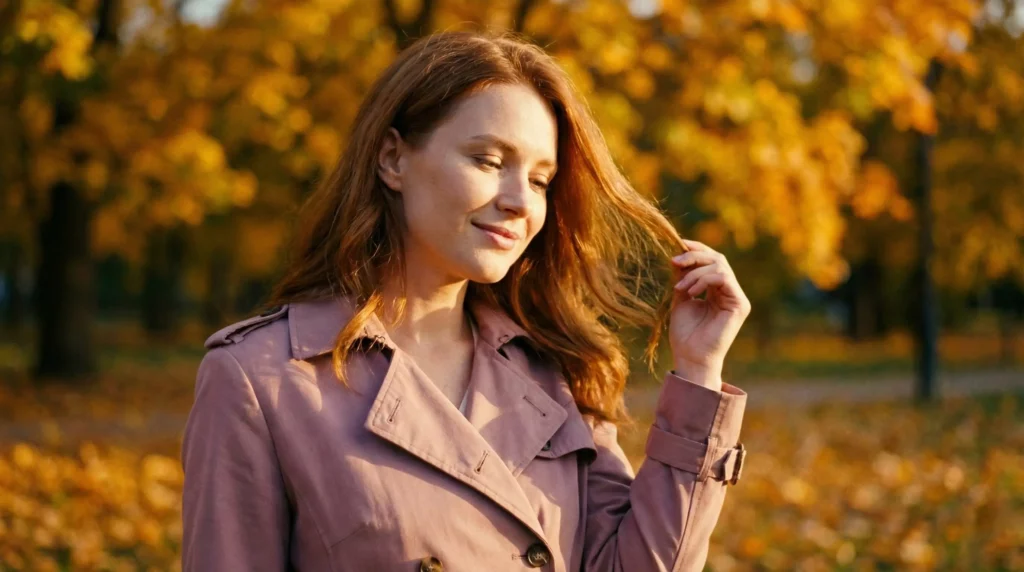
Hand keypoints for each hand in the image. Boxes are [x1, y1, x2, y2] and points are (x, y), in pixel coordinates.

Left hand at [668, 239, 750, 389]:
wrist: (690, 356)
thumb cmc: (685, 333)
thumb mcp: (681, 298)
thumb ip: (683, 277)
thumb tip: (678, 255)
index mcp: (717, 290)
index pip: (711, 260)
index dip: (696, 249)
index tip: (677, 243)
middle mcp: (729, 291)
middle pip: (717, 259)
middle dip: (694, 256)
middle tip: (674, 261)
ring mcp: (737, 297)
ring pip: (720, 266)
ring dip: (695, 272)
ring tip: (680, 287)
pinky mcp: (740, 304)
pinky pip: (724, 278)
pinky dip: (704, 280)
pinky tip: (691, 291)